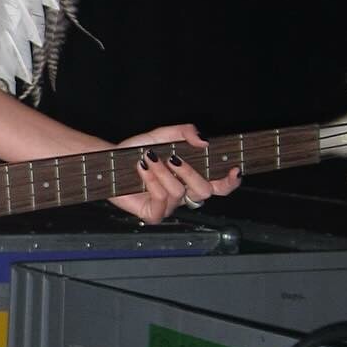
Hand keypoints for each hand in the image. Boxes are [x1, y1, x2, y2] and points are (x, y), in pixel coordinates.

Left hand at [112, 123, 240, 223]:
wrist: (112, 160)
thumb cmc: (138, 150)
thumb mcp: (163, 135)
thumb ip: (184, 132)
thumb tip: (204, 141)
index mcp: (191, 178)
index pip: (219, 186)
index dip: (230, 181)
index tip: (235, 169)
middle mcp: (183, 194)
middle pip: (204, 191)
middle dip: (191, 172)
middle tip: (174, 158)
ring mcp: (168, 207)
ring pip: (179, 193)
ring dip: (163, 172)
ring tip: (148, 159)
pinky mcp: (152, 214)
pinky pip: (161, 200)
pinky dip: (151, 181)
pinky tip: (142, 169)